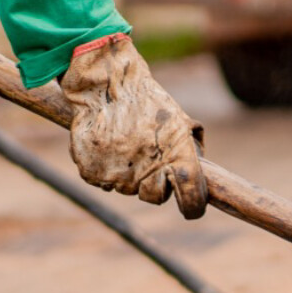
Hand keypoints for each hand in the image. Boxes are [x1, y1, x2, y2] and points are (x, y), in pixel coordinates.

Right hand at [60, 33, 208, 217]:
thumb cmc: (148, 101)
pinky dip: (105, 168)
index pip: (192, 197)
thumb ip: (191, 146)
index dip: (193, 206)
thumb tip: (199, 169)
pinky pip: (103, 181)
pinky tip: (107, 145)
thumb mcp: (179, 119)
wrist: (106, 84)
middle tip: (149, 159)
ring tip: (124, 143)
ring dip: (128, 172)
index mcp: (177, 157)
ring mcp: (118, 175)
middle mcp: (147, 171)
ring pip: (126, 187)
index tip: (191, 208)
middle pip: (155, 197)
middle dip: (154, 184)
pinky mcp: (92, 174)